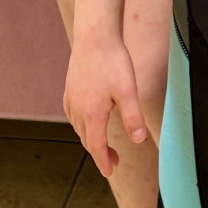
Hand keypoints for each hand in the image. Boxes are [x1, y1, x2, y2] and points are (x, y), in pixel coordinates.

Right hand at [63, 35, 146, 175]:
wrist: (94, 35)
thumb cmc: (113, 60)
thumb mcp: (127, 90)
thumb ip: (132, 117)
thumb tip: (138, 141)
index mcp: (92, 113)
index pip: (96, 146)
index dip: (103, 162)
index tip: (110, 172)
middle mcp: (77, 109)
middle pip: (87, 139)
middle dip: (99, 153)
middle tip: (114, 160)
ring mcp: (71, 98)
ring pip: (78, 127)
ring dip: (90, 139)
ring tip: (103, 143)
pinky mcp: (69, 88)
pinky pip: (72, 115)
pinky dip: (81, 125)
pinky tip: (87, 121)